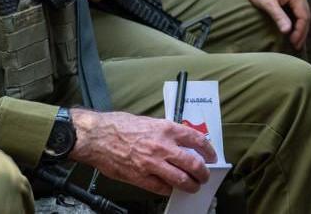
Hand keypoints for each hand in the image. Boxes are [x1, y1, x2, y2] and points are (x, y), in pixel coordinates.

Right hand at [69, 108, 214, 194]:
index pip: (197, 140)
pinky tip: (170, 188)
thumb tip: (180, 142)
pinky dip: (169, 189)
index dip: (209, 150)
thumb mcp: (149, 122)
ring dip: (190, 185)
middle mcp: (163, 146)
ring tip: (192, 186)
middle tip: (204, 176)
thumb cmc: (119, 126)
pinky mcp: (141, 177)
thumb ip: (166, 132)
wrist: (98, 136)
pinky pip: (162, 188)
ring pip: (181, 179)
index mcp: (167, 129)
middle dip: (203, 173)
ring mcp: (152, 164)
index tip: (212, 156)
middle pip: (194, 163)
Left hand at [240, 0, 309, 48]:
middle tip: (297, 46)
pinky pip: (298, 10)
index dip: (300, 32)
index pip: (304, 17)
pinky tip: (293, 29)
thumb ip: (278, 16)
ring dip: (300, 28)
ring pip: (303, 13)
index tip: (294, 43)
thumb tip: (287, 31)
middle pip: (306, 15)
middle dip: (302, 32)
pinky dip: (297, 21)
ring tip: (296, 41)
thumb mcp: (267, 3)